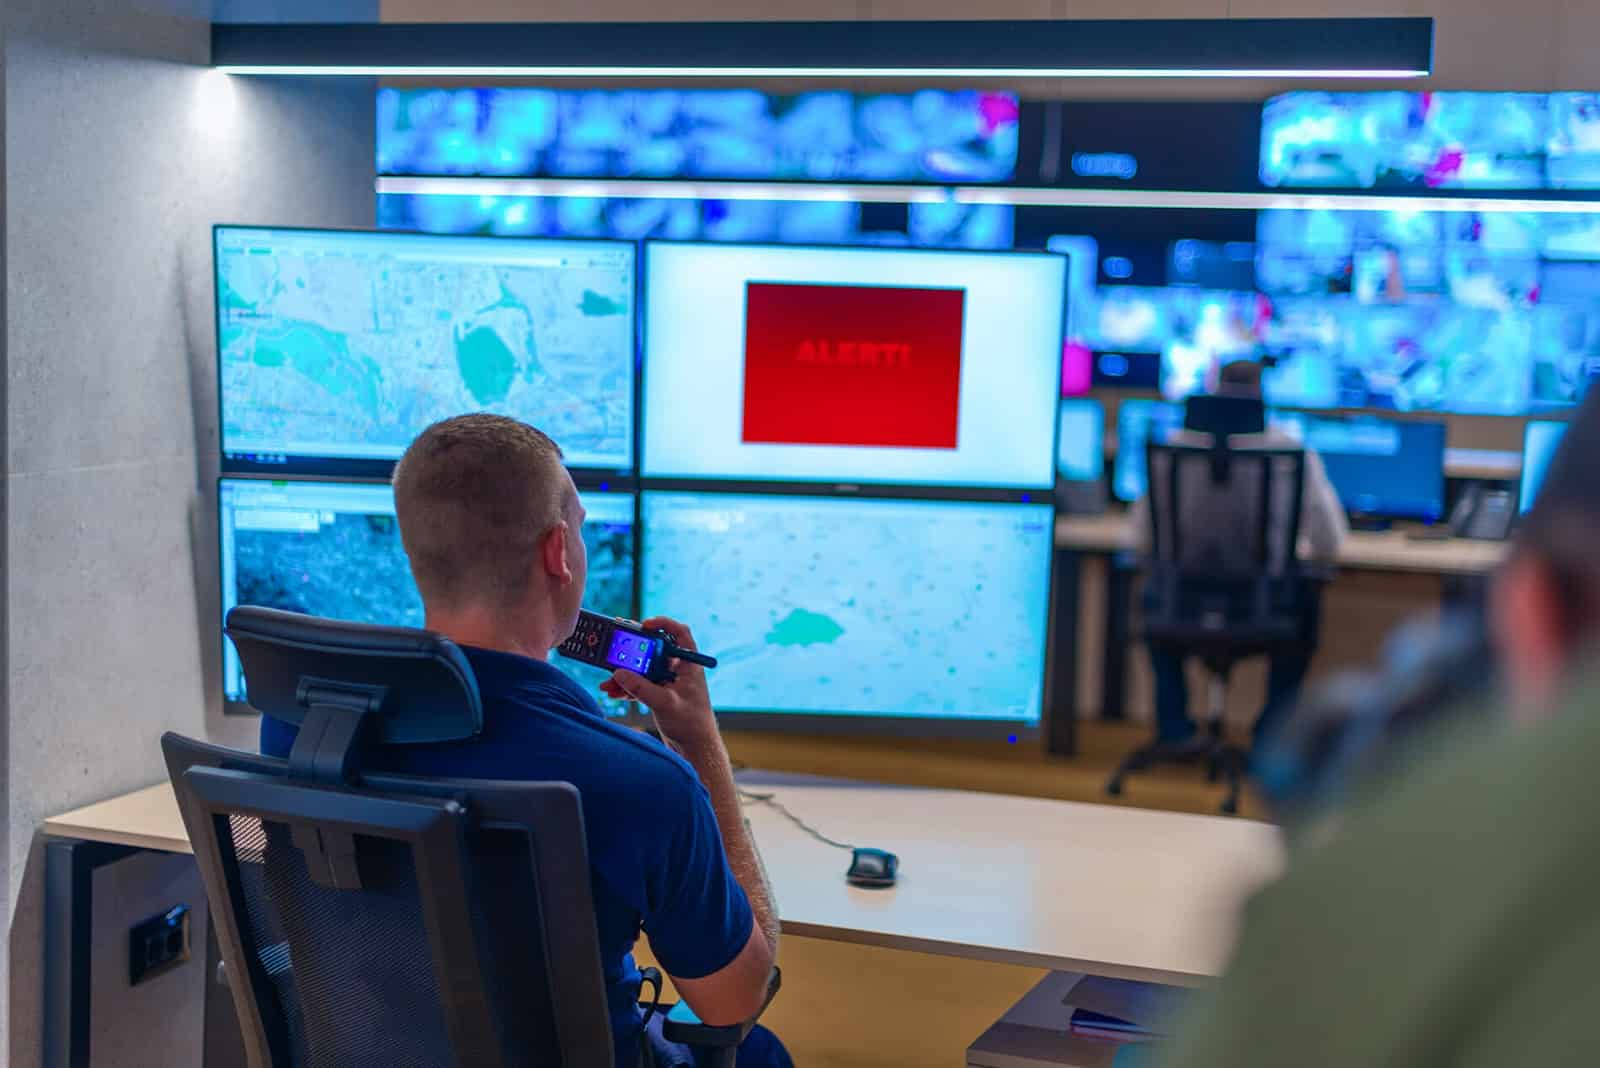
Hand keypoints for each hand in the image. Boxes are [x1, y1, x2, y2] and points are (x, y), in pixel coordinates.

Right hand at [600, 617, 717, 747]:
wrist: (694, 748)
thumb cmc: (692, 724)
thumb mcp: (665, 703)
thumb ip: (641, 688)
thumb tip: (619, 673)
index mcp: (688, 664)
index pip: (679, 633)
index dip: (663, 623)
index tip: (644, 625)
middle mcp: (678, 669)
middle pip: (654, 649)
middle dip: (633, 651)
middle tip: (616, 649)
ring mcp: (667, 681)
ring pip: (643, 668)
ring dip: (626, 673)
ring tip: (609, 680)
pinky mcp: (658, 693)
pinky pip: (639, 684)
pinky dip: (627, 687)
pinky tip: (613, 691)